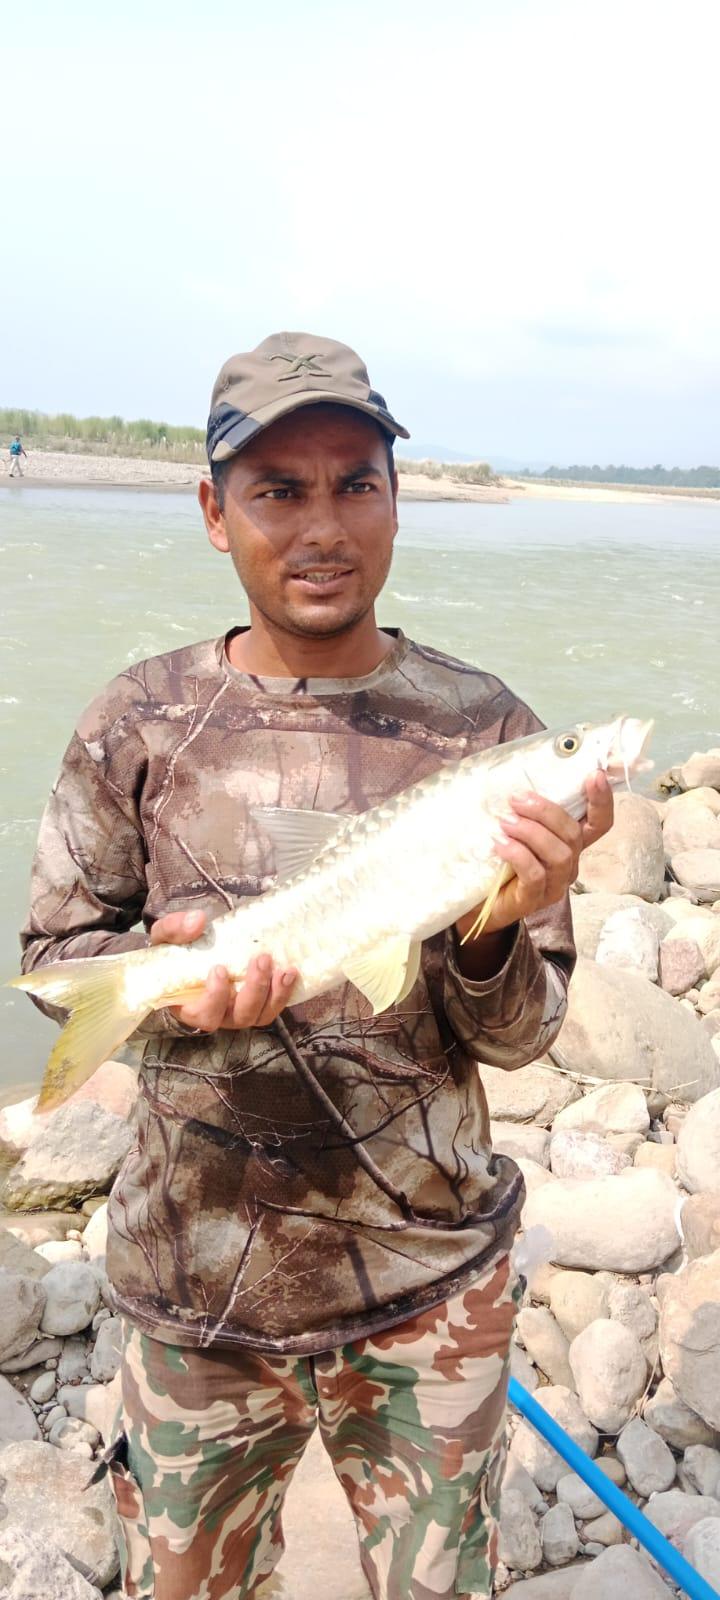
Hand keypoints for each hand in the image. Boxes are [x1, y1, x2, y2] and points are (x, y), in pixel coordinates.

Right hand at [149, 910, 297, 1030]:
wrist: (191, 953)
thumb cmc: (174, 952)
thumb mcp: (166, 937)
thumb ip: (175, 929)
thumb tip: (198, 921)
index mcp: (190, 1006)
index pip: (204, 1016)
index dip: (214, 998)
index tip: (219, 969)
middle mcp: (218, 1015)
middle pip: (239, 1017)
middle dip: (254, 990)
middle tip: (260, 959)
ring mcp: (240, 1011)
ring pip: (260, 1016)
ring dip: (275, 994)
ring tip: (284, 969)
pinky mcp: (258, 1003)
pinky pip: (273, 1007)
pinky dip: (284, 993)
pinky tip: (291, 972)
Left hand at [456, 770, 613, 942]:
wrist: (477, 904)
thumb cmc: (497, 861)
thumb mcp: (514, 829)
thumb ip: (524, 810)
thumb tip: (517, 780)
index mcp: (568, 844)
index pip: (599, 823)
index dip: (602, 800)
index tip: (595, 775)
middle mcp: (569, 864)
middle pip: (574, 834)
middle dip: (546, 811)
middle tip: (516, 800)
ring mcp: (554, 885)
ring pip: (559, 854)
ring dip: (531, 832)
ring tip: (505, 822)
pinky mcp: (534, 900)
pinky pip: (536, 875)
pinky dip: (518, 854)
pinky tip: (498, 843)